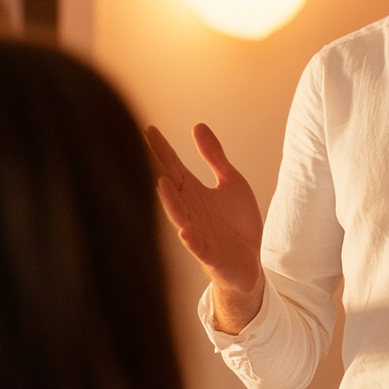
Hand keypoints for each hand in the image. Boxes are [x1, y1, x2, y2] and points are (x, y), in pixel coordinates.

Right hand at [145, 124, 263, 333]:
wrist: (250, 263)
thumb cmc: (235, 224)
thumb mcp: (231, 182)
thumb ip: (215, 157)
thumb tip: (197, 125)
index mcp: (194, 192)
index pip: (173, 166)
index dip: (162, 149)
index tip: (148, 128)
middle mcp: (190, 211)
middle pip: (170, 187)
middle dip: (156, 169)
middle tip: (138, 149)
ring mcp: (197, 233)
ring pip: (179, 215)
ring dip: (170, 201)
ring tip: (161, 182)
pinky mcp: (211, 254)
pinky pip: (198, 247)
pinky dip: (192, 240)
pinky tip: (185, 231)